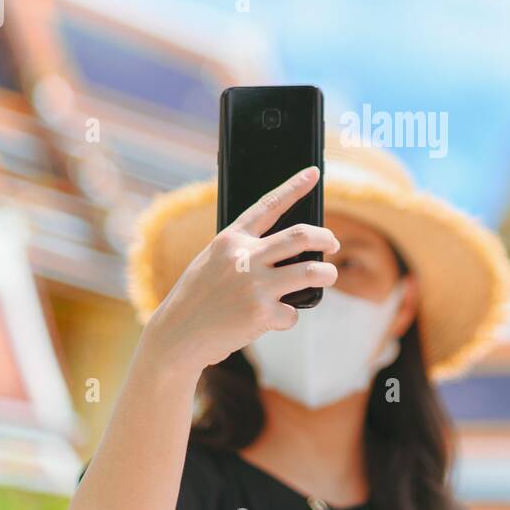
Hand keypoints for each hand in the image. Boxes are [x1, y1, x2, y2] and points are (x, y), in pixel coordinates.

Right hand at [142, 166, 337, 373]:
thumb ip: (242, 252)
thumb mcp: (211, 262)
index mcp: (230, 239)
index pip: (268, 205)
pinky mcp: (262, 313)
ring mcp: (254, 285)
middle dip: (325, 237)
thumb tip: (287, 254)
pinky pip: (292, 312)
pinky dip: (288, 316)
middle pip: (301, 236)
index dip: (294, 187)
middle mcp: (244, 257)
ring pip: (311, 271)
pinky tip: (272, 320)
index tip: (314, 173)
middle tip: (333, 242)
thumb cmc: (196, 299)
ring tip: (328, 275)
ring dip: (327, 273)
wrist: (176, 336)